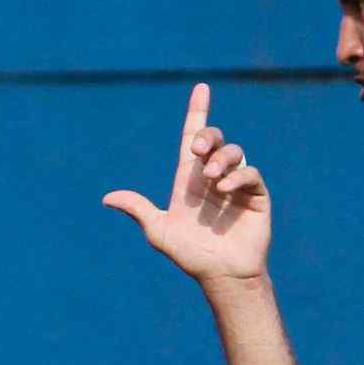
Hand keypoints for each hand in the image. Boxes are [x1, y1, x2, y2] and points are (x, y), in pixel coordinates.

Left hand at [103, 82, 270, 283]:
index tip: (201, 88)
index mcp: (189, 180)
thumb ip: (138, 210)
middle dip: (207, 136)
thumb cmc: (190, 255)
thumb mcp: (159, 232)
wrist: (221, 275)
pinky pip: (250, 173)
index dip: (197, 113)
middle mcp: (213, 177)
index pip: (192, 138)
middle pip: (214, 140)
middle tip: (197, 149)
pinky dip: (238, 176)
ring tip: (211, 179)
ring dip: (220, 159)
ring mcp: (236, 184)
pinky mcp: (255, 195)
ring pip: (234, 152)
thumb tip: (107, 197)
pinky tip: (224, 190)